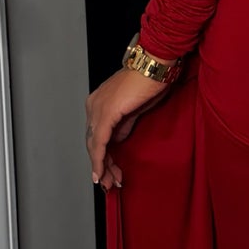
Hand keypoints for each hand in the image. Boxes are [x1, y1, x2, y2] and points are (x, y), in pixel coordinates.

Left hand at [86, 65, 175, 189]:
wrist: (155, 66)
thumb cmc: (149, 81)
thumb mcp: (135, 109)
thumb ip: (124, 124)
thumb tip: (118, 138)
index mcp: (99, 102)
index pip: (97, 134)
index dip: (102, 155)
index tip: (110, 171)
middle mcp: (94, 105)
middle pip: (93, 142)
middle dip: (102, 165)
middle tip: (109, 182)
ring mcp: (98, 108)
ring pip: (95, 145)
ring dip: (103, 166)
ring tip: (110, 182)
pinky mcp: (106, 113)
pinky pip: (100, 142)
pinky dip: (100, 160)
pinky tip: (101, 173)